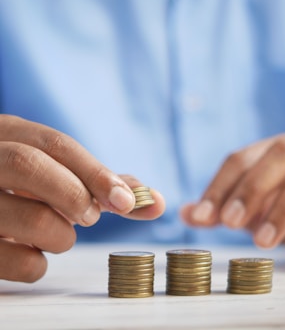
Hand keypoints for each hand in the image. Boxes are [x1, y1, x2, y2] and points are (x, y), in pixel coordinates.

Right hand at [0, 115, 164, 281]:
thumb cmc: (29, 188)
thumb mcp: (57, 173)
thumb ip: (103, 184)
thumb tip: (156, 201)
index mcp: (9, 135)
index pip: (57, 144)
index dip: (97, 173)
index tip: (126, 201)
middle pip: (30, 164)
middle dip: (74, 195)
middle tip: (89, 217)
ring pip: (29, 217)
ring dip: (61, 235)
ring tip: (58, 234)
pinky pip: (14, 261)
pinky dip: (37, 264)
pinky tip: (33, 251)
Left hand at [181, 134, 284, 249]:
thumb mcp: (255, 204)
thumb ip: (223, 206)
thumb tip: (185, 213)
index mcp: (274, 151)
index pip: (240, 159)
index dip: (219, 186)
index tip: (201, 217)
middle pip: (278, 155)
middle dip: (251, 188)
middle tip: (228, 222)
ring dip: (284, 209)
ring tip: (262, 242)